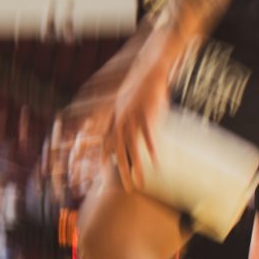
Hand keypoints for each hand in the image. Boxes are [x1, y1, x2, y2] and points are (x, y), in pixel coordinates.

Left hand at [101, 28, 181, 191]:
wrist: (151, 69)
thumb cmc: (142, 89)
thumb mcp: (128, 106)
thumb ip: (124, 121)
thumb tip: (124, 136)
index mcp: (115, 119)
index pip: (104, 145)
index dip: (102, 161)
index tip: (103, 177)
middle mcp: (120, 120)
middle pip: (117, 152)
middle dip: (119, 172)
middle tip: (124, 189)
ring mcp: (133, 117)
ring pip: (131, 148)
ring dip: (135, 167)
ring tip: (139, 183)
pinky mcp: (147, 113)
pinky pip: (148, 135)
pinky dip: (151, 149)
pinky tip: (155, 163)